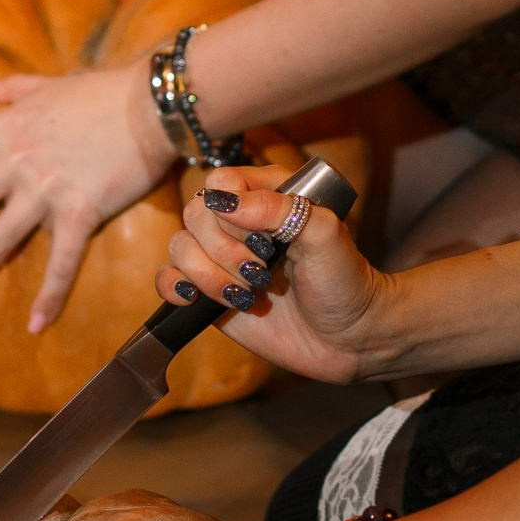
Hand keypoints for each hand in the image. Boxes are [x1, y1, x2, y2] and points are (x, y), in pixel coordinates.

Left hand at [0, 63, 173, 330]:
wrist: (149, 104)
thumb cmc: (99, 92)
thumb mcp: (47, 85)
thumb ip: (10, 91)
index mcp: (2, 129)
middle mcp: (13, 164)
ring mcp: (43, 192)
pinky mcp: (78, 213)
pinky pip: (59, 264)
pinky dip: (48, 297)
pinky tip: (34, 325)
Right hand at [157, 170, 392, 385]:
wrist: (350, 339)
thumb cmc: (344, 281)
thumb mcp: (324, 235)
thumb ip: (279, 210)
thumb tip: (224, 202)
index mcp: (268, 195)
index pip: (220, 181)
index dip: (230, 210)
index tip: (262, 238)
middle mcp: (239, 222)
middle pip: (195, 214)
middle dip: (224, 250)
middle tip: (260, 272)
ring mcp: (221, 259)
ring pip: (180, 247)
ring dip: (207, 275)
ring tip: (246, 294)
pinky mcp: (209, 292)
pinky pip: (169, 278)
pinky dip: (174, 287)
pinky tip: (195, 299)